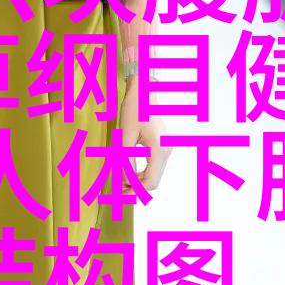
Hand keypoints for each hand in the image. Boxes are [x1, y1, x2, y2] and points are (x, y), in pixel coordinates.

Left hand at [118, 77, 169, 199]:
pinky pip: (153, 166)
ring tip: (120, 180)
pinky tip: (128, 170)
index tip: (119, 194)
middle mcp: (166, 151)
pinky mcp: (163, 146)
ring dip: (138, 181)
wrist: (145, 91)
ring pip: (154, 175)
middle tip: (117, 191)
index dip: (134, 191)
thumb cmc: (134, 109)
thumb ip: (125, 159)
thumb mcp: (125, 135)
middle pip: (153, 181)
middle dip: (136, 188)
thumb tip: (123, 180)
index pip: (150, 182)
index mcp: (158, 149)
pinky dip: (141, 172)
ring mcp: (166, 148)